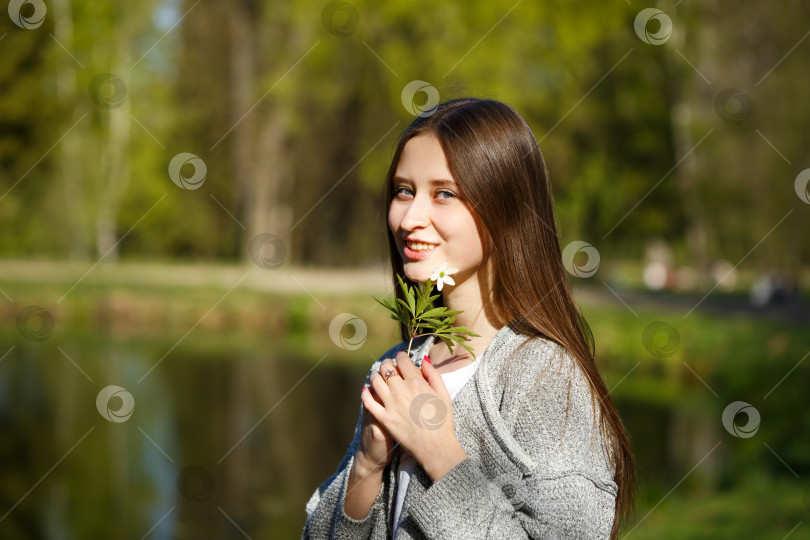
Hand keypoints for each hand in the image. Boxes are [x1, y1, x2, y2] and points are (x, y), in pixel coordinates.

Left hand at [362, 351, 467, 480]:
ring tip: (376, 374)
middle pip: (387, 369)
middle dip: (386, 363)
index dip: (401, 356)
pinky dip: (366, 393)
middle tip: (387, 364)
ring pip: (375, 381)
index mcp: (417, 383)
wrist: (436, 447)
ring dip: (375, 374)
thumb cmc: (443, 421)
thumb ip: (433, 375)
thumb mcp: (444, 394)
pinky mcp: (384, 418)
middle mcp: (401, 391)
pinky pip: (368, 402)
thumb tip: (423, 359)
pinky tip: (367, 390)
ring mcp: (390, 405)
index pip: (403, 362)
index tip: (400, 356)